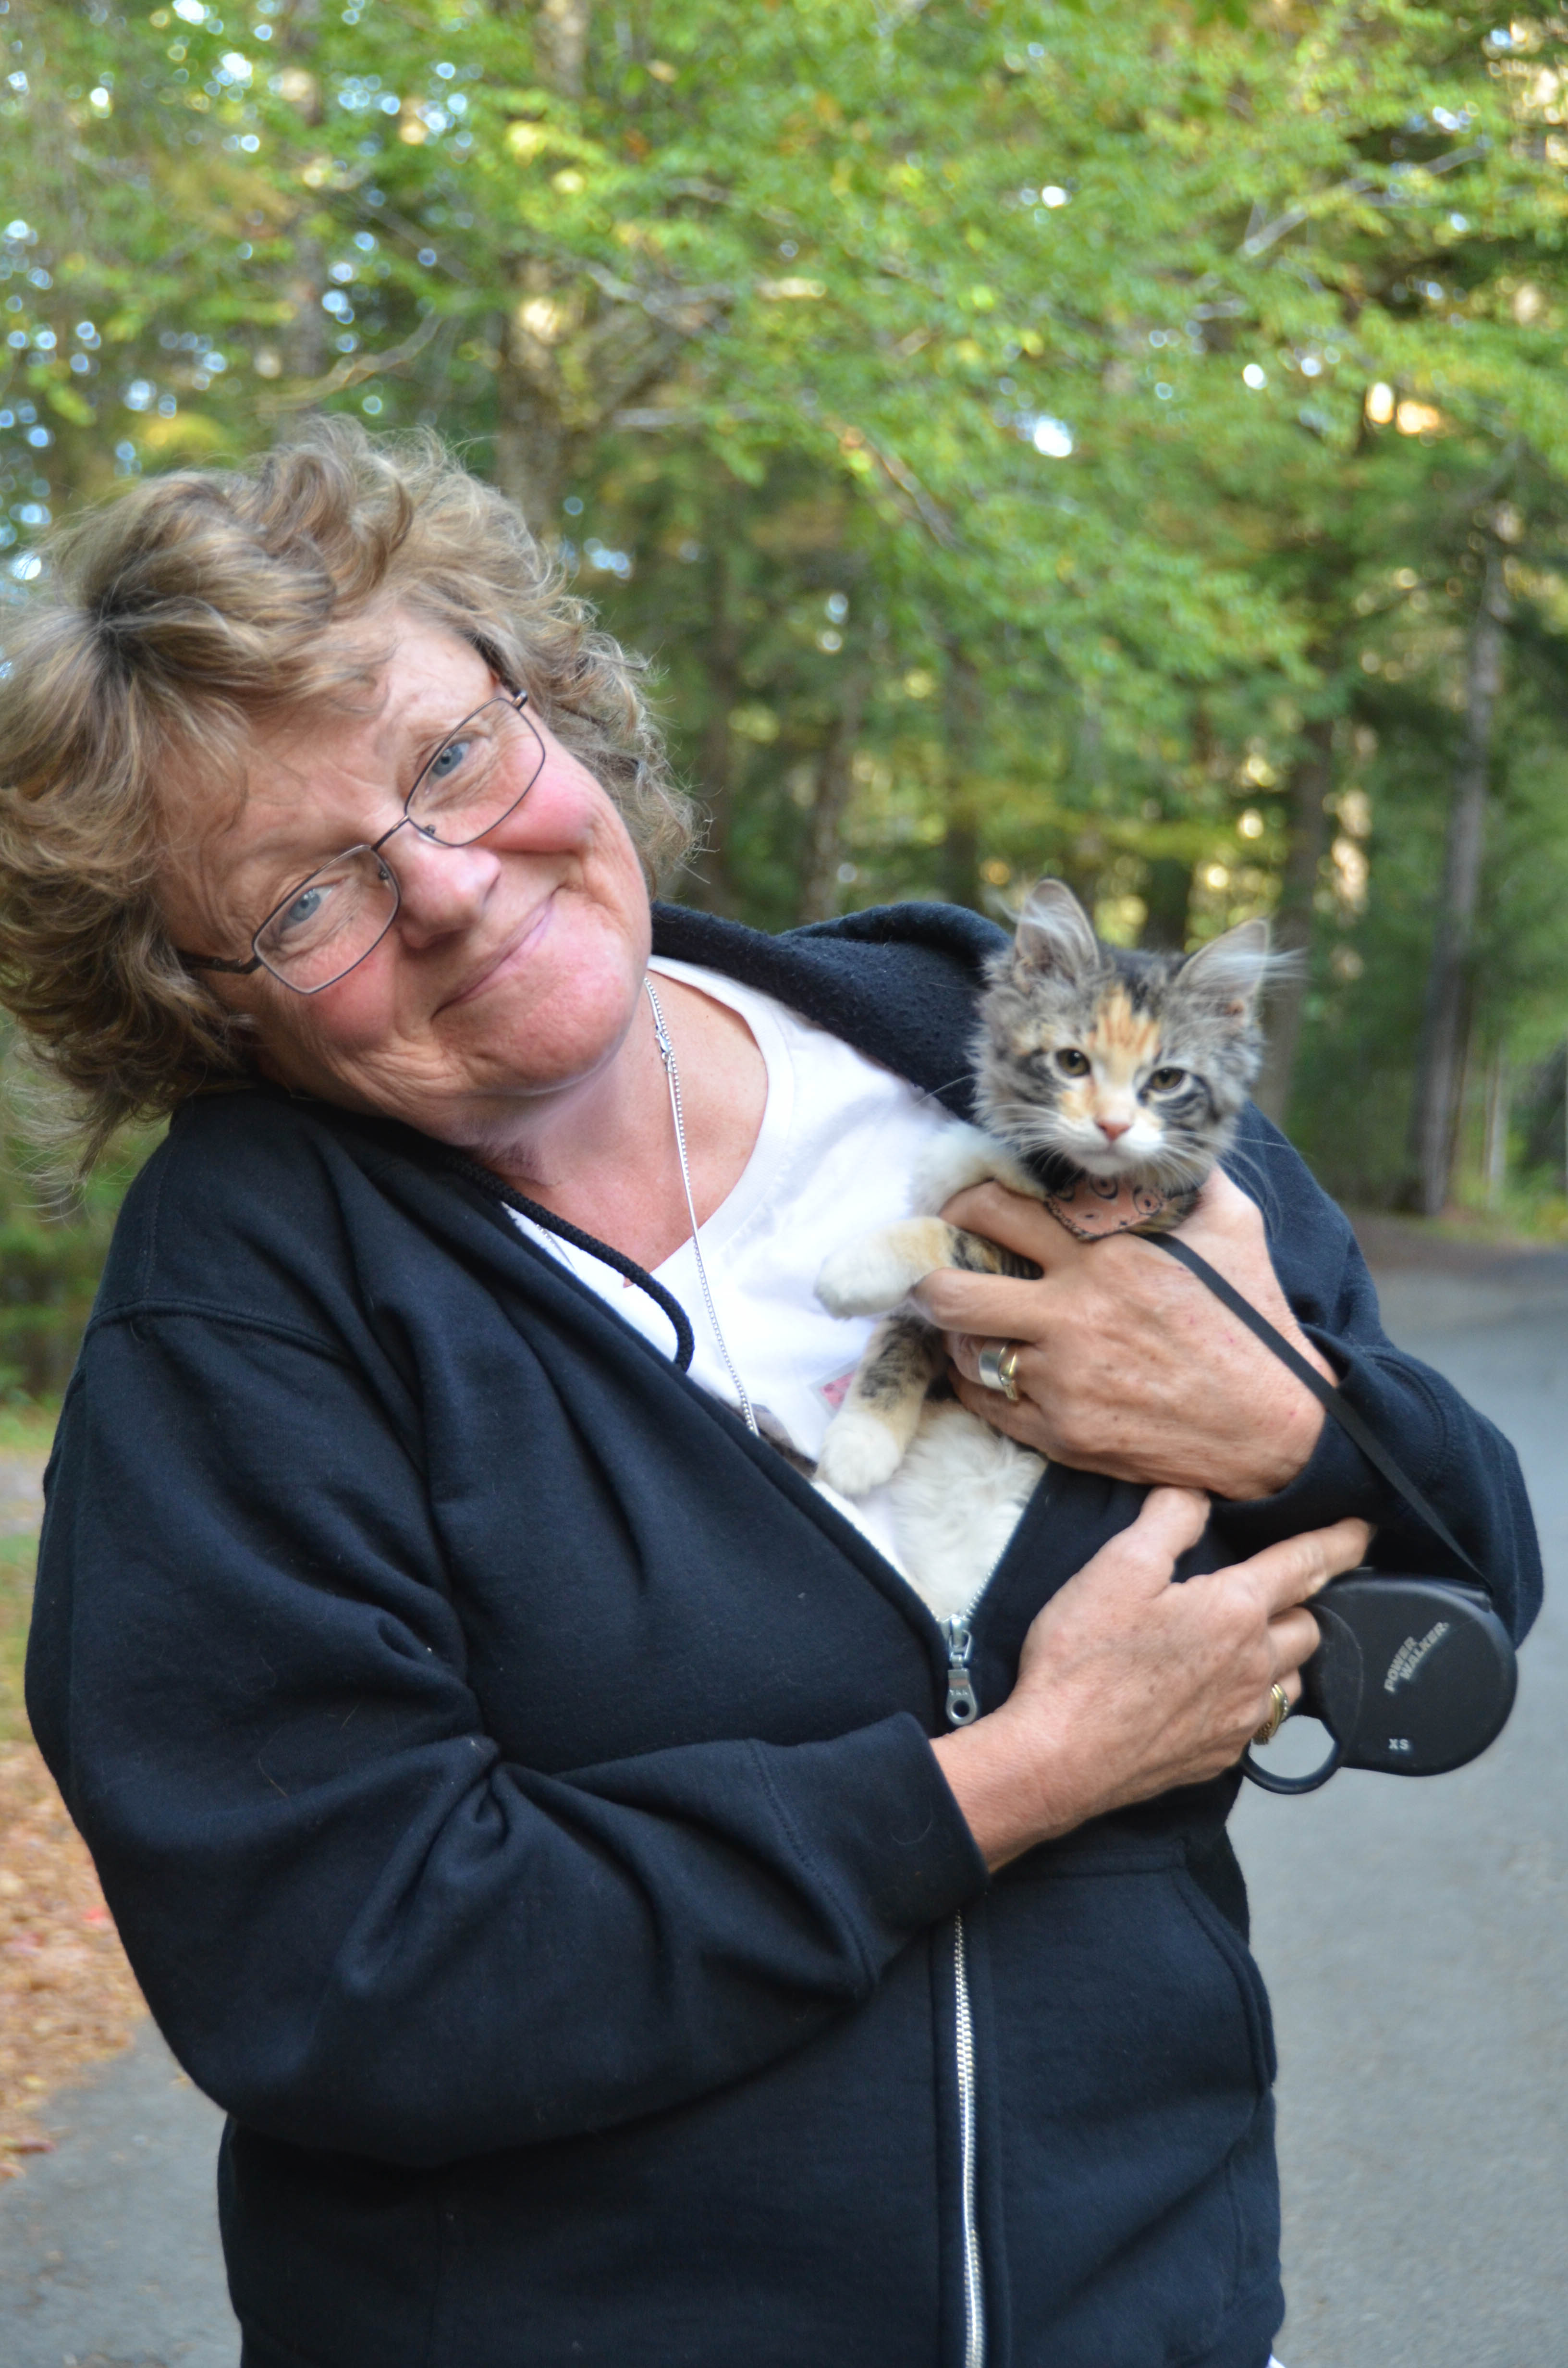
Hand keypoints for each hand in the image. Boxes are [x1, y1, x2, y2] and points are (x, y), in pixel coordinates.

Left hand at [918, 1167, 1335, 1499]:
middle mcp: (1072, 1319)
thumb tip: (1177, 1142)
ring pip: (964, 1353)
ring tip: (973, 1324)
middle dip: (930, 1277)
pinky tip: (999, 1370)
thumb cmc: (1255, 1325)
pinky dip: (982, 1386)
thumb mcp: (1235, 1229)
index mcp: (1104, 1259)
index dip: (962, 1203)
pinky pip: (987, 1406)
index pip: (995, 1211)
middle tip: (936, 1272)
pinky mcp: (1063, 1435)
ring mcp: (1062, 1383)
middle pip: (950, 1291)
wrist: (1277, 1430)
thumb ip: (1194, 1179)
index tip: (959, 1207)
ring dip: (960, 1336)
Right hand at [930, 1490, 1371, 1868]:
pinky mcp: (1219, 1757)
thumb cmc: (1083, 1661)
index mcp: (1234, 1611)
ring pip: (1291, 1678)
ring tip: (1246, 1642)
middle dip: (1301, 1602)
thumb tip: (1197, 1496)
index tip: (1363, 1531)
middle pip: (1308, 1626)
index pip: (1307, 1565)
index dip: (1340, 1542)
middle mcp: (1252, 1666)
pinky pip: (1258, 1720)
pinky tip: (1213, 1692)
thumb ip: (1168, 1521)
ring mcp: (1239, 1717)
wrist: (1058, 1757)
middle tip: (1273, 1589)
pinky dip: (1250, 1698)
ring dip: (1281, 1655)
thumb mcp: (1117, 1567)